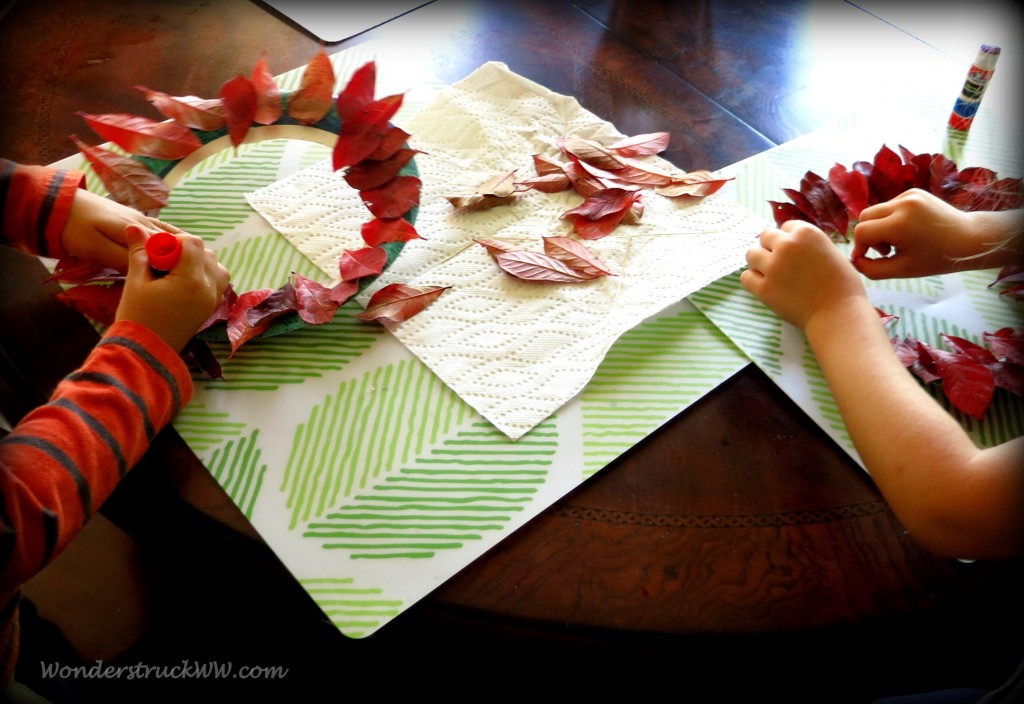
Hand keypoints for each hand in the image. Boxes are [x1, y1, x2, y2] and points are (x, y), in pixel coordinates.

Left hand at [62, 189, 180, 271]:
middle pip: (172, 242)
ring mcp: (141, 218)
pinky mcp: (135, 218)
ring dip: (180, 251)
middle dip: (182, 260)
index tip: (178, 285)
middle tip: (187, 282)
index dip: (174, 267)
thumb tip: (147, 274)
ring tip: (189, 270)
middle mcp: (144, 222)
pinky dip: (171, 240)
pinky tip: (176, 252)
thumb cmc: (73, 228)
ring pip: (169, 235)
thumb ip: (121, 260)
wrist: (56, 202)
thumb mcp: (94, 248)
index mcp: (137, 230)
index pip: (166, 250)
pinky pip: (161, 230)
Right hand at [115, 225, 229, 351]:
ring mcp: (213, 300)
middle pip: (208, 253)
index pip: (194, 243)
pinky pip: (218, 284)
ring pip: (217, 268)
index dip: (175, 241)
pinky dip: (205, 278)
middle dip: (187, 251)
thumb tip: (134, 227)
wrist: (146, 354)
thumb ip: (139, 252)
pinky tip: (182, 284)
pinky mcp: (211, 309)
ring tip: (175, 272)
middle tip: (164, 262)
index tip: (158, 251)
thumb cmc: (137, 318)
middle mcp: (209, 288)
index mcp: (192, 279)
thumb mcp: (135, 282)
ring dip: (199, 263)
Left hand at [740, 220, 866, 330]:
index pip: (785, 227)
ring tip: (771, 274)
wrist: (839, 314)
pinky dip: (753, 280)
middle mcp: (787, 245)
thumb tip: (791, 243)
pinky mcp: (763, 288)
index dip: (789, 239)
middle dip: (771, 247)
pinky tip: (765, 286)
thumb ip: (809, 245)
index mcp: (806, 233)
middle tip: (780, 263)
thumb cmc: (843, 285)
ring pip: (751, 254)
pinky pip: (746, 277)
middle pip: (765, 237)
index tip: (795, 253)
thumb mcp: (831, 252)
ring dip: (759, 262)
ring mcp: (773, 266)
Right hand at [851, 188, 1019, 278]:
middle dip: (868, 235)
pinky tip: (907, 230)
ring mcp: (909, 195)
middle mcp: (902, 204)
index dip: (860, 247)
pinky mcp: (914, 192)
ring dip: (880, 227)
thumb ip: (872, 269)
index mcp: (899, 224)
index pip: (861, 231)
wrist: (969, 239)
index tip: (868, 259)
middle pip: (865, 217)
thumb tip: (854, 261)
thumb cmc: (936, 259)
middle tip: (885, 250)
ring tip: (897, 241)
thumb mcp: (902, 270)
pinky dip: (891, 219)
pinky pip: (890, 205)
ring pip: (876, 210)